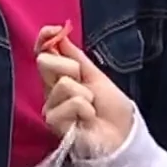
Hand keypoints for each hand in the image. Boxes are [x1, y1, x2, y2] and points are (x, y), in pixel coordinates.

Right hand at [37, 28, 135, 155]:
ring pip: (63, 84)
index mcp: (60, 77)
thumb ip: (76, 56)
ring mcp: (50, 107)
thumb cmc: (112, 110)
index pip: (43, 52)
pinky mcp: (53, 122)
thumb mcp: (96, 76)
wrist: (123, 136)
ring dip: (86, 95)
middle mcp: (50, 91)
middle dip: (72, 68)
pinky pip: (71, 102)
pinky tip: (88, 120)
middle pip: (45, 61)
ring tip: (91, 108)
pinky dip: (85, 109)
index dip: (45, 39)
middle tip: (87, 86)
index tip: (53, 30)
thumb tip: (60, 34)